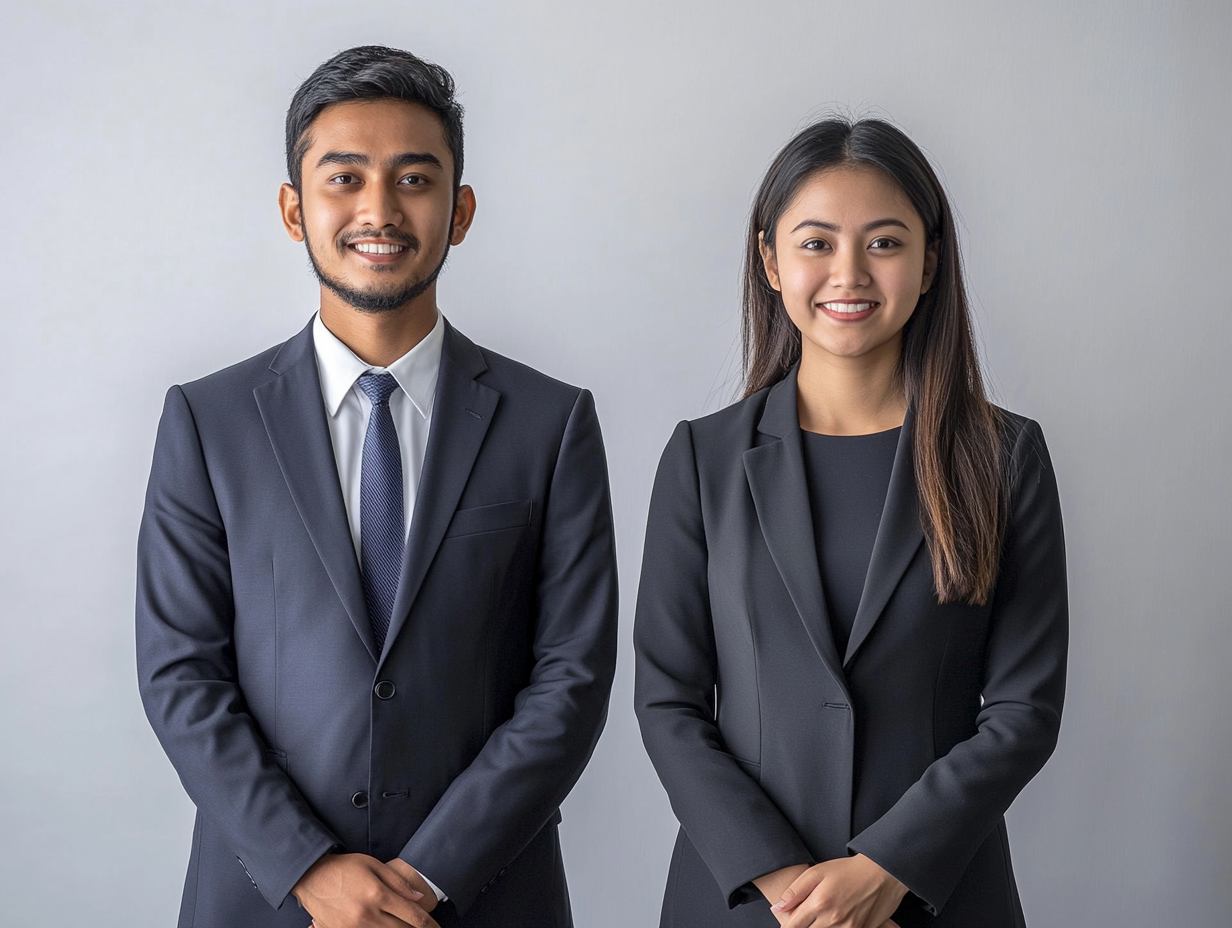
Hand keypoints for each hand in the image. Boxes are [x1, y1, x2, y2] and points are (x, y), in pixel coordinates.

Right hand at [292, 852, 438, 927]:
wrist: (311, 876)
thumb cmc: (344, 868)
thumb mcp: (374, 866)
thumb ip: (399, 883)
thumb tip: (418, 898)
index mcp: (378, 895)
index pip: (412, 916)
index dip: (429, 925)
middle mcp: (367, 915)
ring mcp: (354, 927)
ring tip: (405, 925)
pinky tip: (385, 926)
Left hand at [769, 854, 906, 927]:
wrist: (882, 872)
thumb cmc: (848, 870)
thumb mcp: (817, 872)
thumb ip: (795, 891)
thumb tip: (777, 907)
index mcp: (819, 903)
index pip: (793, 926)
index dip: (786, 926)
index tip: (786, 923)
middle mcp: (833, 919)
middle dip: (802, 926)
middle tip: (805, 917)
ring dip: (818, 927)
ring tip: (822, 916)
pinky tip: (836, 920)